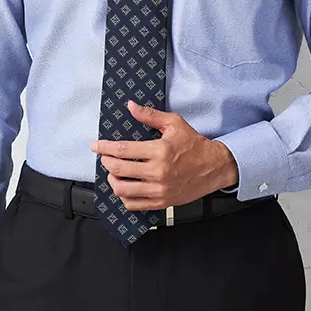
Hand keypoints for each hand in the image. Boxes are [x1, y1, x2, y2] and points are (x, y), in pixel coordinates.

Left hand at [89, 100, 238, 209]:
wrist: (214, 167)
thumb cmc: (194, 145)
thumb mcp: (174, 124)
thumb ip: (150, 115)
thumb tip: (131, 106)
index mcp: (159, 151)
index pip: (122, 150)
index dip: (104, 148)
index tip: (96, 146)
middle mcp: (158, 172)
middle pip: (118, 170)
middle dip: (106, 162)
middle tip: (105, 157)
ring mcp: (159, 189)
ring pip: (123, 189)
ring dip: (112, 180)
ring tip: (113, 173)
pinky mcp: (162, 201)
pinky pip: (134, 204)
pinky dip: (124, 197)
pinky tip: (125, 187)